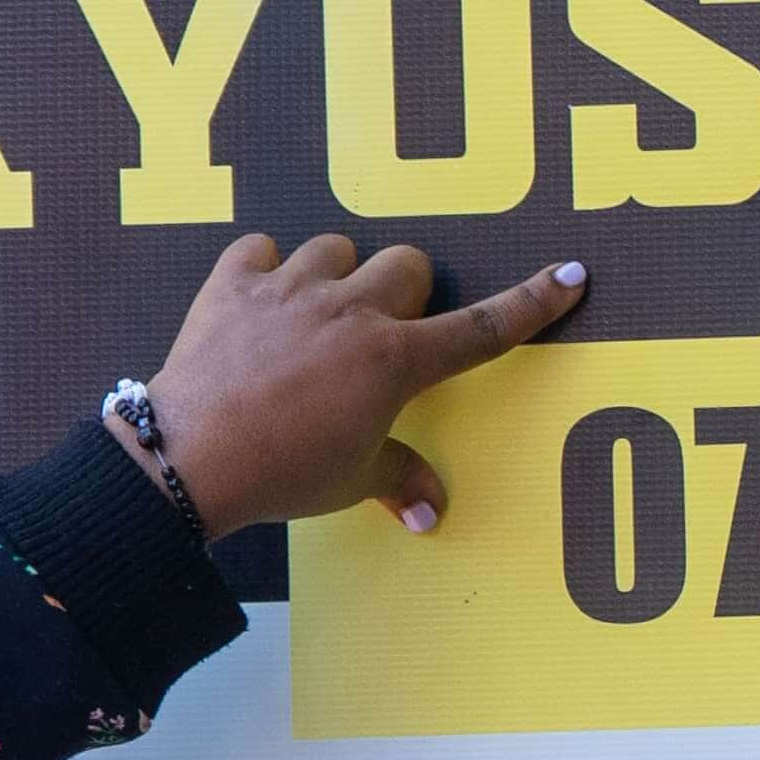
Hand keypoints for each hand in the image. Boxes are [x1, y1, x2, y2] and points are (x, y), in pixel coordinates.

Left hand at [121, 237, 585, 540]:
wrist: (190, 456)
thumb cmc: (282, 473)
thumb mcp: (350, 481)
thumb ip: (399, 480)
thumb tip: (431, 512)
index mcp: (393, 361)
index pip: (480, 329)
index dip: (531, 302)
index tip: (568, 275)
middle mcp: (349, 311)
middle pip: (407, 264)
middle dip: (405, 291)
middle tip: (383, 330)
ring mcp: (290, 289)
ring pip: (337, 248)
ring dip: (337, 274)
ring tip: (317, 315)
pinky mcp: (233, 283)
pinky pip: (260, 249)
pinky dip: (265, 268)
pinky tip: (260, 301)